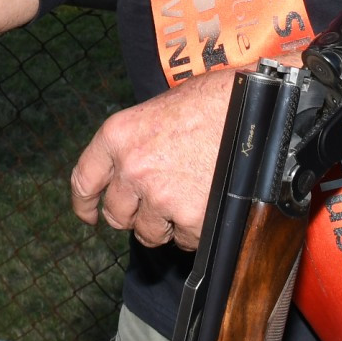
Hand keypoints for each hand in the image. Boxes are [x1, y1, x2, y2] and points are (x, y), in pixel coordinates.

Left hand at [69, 69, 235, 250]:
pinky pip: (184, 239)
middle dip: (132, 215)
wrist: (257, 108)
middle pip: (116, 214)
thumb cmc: (213, 100)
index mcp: (119, 135)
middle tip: (154, 206)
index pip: (84, 180)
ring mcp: (159, 196)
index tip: (88, 215)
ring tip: (189, 196)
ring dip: (165, 224)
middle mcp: (132, 167)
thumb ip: (138, 142)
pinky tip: (208, 202)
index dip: (84, 204)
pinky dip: (195, 229)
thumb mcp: (160, 110)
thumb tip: (132, 167)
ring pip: (148, 232)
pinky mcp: (189, 218)